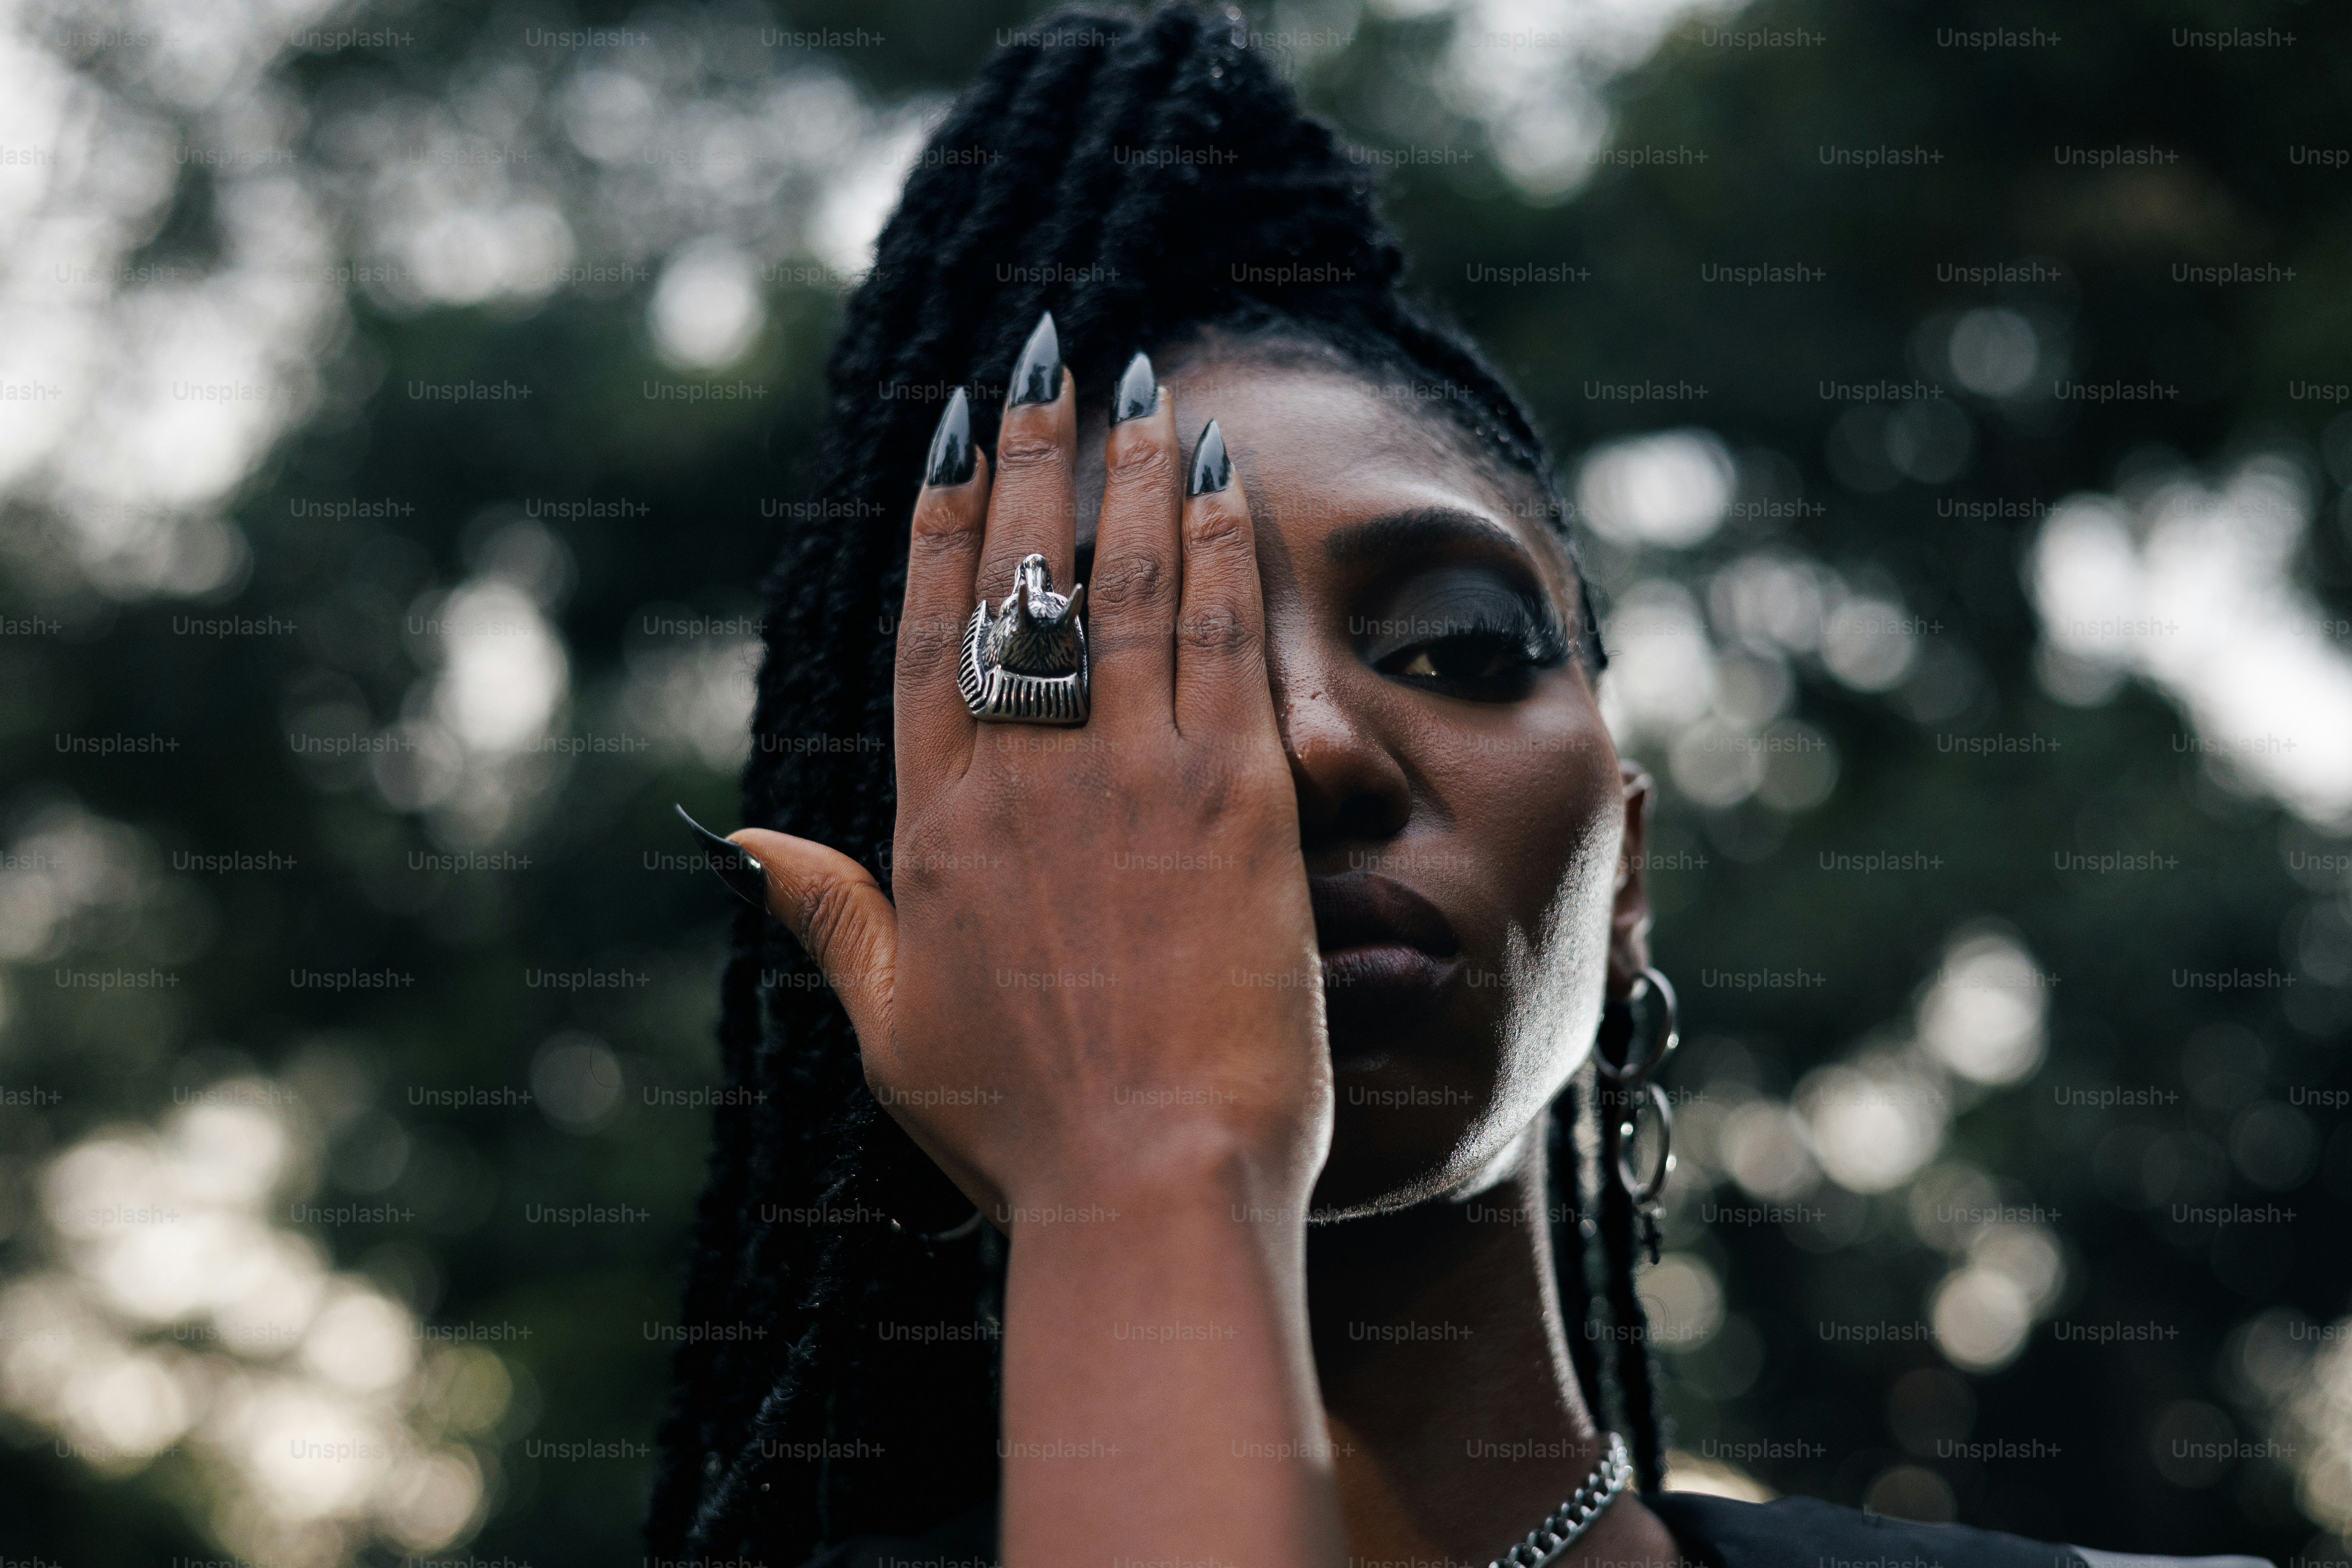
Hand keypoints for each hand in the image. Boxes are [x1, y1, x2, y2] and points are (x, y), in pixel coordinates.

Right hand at [733, 342, 1330, 1220]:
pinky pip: (1221, 646)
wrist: (1150, 1190)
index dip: (942, 518)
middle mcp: (1029, 780)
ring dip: (1130, 473)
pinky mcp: (1239, 805)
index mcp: (938, 827)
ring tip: (1137, 382)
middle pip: (1025, 582)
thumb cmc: (1020, 1128)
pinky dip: (1220, 550)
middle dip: (1034, 456)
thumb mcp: (893, 1025)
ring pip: (1122, 587)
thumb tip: (743, 840)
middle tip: (1044, 357)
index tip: (948, 428)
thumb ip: (829, 914)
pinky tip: (1224, 474)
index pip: (931, 631)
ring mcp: (1135, 781)